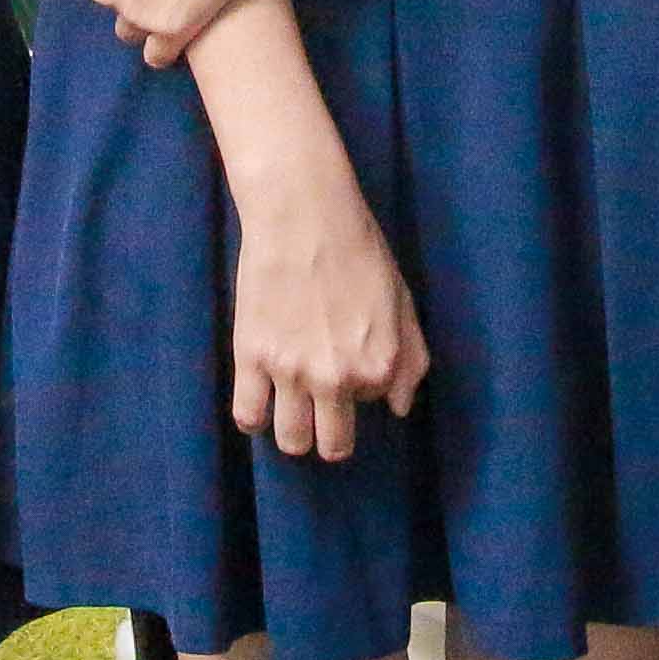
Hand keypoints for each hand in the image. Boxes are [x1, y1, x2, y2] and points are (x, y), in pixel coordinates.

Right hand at [225, 179, 426, 462]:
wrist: (303, 214)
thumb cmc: (359, 249)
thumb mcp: (402, 301)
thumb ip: (411, 360)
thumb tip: (398, 408)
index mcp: (378, 367)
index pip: (370, 406)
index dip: (361, 384)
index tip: (349, 357)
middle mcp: (336, 379)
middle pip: (331, 445)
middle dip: (329, 434)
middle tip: (321, 410)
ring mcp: (291, 372)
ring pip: (290, 441)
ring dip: (294, 432)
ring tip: (291, 406)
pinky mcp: (252, 358)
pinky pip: (247, 416)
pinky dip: (253, 417)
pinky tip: (261, 399)